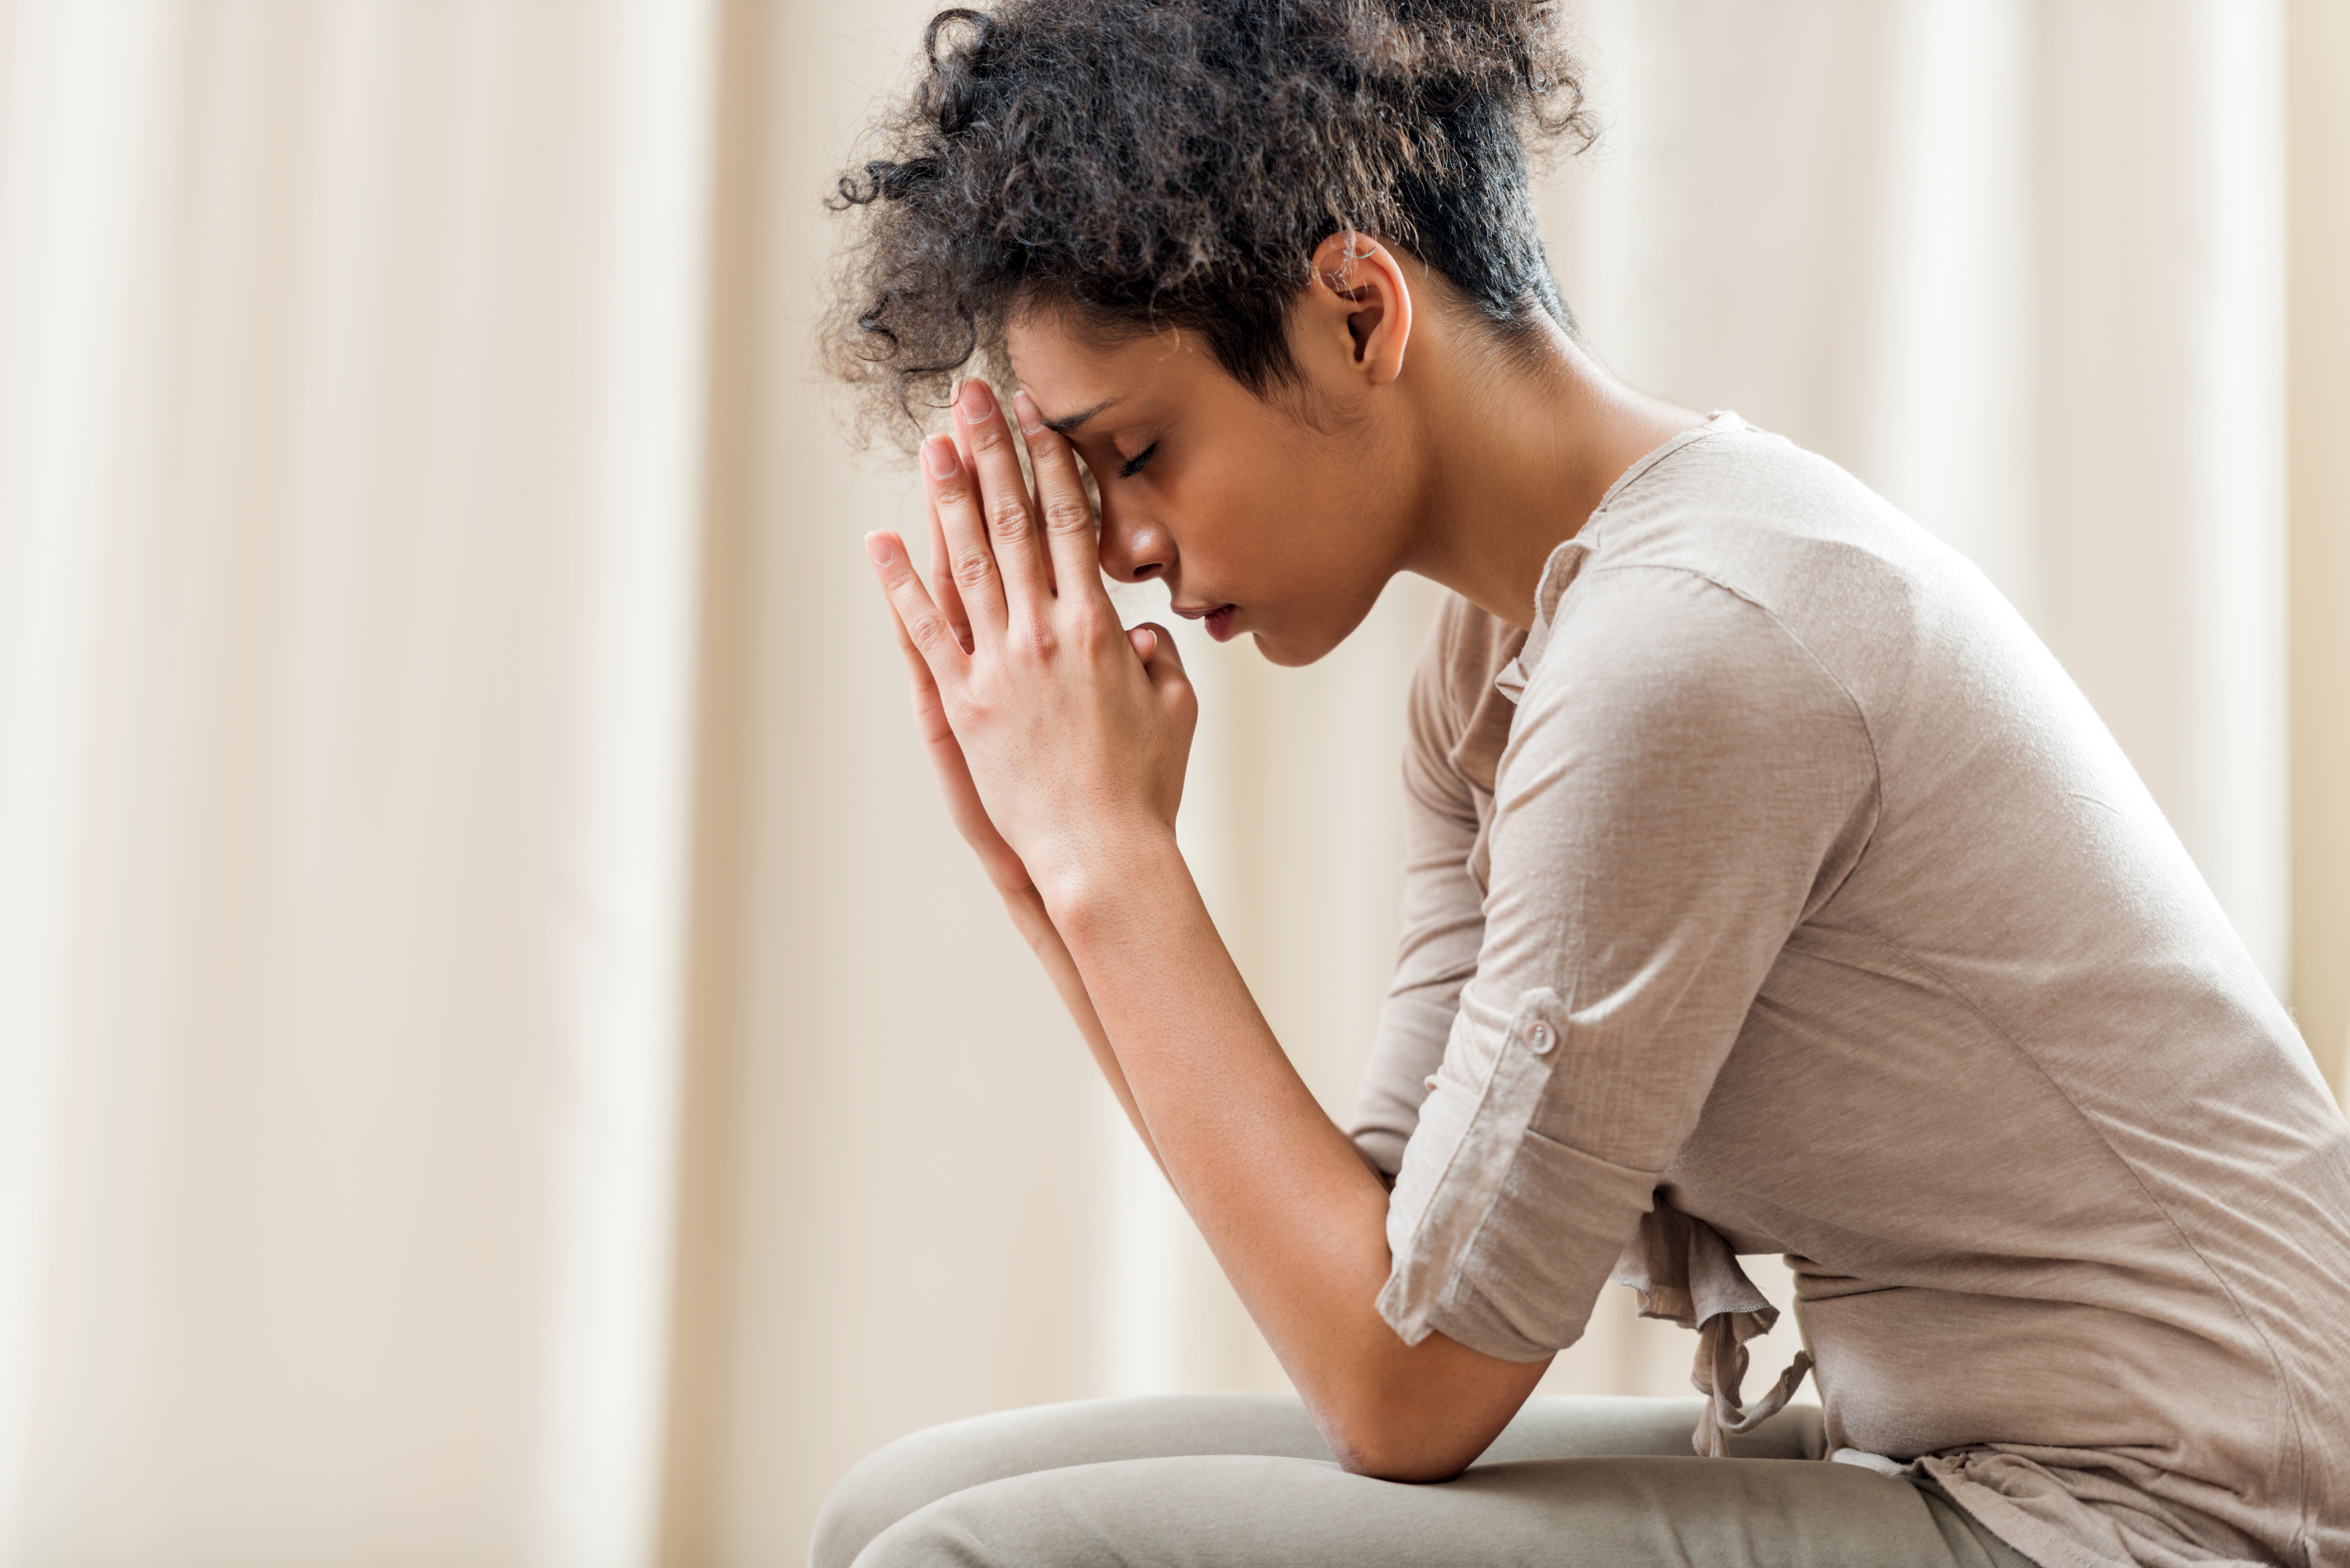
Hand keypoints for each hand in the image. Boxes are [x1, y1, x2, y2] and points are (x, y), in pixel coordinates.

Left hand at [866, 379, 1197, 908]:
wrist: (1100, 853)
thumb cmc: (1145, 789)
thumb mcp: (1176, 712)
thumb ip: (1161, 662)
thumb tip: (1145, 636)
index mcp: (1097, 628)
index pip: (1069, 523)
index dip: (1050, 463)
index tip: (1035, 416)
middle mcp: (1042, 633)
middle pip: (1012, 522)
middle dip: (993, 453)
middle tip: (971, 398)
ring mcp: (996, 666)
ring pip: (965, 562)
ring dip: (946, 498)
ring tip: (932, 445)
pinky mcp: (960, 704)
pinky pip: (923, 632)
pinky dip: (900, 584)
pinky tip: (881, 542)